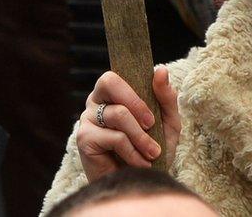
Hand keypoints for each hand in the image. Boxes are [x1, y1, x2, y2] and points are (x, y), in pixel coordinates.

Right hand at [76, 67, 181, 182]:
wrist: (143, 182)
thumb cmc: (153, 148)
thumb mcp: (167, 121)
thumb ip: (166, 96)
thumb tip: (160, 70)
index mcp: (113, 93)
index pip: (116, 75)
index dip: (134, 89)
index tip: (152, 115)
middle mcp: (96, 102)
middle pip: (109, 82)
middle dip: (136, 103)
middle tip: (152, 125)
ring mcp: (87, 119)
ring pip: (118, 114)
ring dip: (141, 136)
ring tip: (153, 153)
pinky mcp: (84, 140)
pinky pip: (114, 137)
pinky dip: (132, 152)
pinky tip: (140, 163)